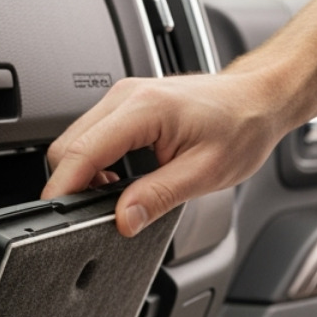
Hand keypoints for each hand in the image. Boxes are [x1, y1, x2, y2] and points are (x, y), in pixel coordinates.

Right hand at [42, 71, 295, 235]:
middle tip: (94, 216)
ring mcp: (124, 97)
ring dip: (85, 174)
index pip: (81, 151)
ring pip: (76, 140)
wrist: (259, 100)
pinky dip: (96, 162)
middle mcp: (126, 96)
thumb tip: (123, 220)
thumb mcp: (204, 173)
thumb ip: (158, 197)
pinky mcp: (127, 104)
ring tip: (115, 198)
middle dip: (72, 185)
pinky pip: (93, 135)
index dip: (63, 188)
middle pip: (68, 145)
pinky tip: (119, 180)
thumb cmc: (242, 127)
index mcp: (143, 108)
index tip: (57, 217)